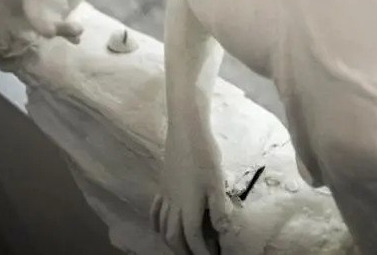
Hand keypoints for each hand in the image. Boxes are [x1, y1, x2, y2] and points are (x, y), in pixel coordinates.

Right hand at [17, 0, 80, 42]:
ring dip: (68, 33)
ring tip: (78, 37)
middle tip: (78, 29)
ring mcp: (50, 15)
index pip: (37, 20)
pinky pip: (65, 25)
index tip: (51, 32)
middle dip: (62, 31)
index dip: (43, 26)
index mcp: (31, 6)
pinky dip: (70, 33)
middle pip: (49, 27)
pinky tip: (77, 41)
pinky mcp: (59, 13)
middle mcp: (40, 14)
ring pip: (58, 29)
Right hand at [151, 134, 229, 254]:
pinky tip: (159, 228)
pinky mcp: (162, 186)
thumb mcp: (217, 182)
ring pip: (163, 227)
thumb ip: (218, 208)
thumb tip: (222, 231)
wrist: (187, 133)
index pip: (193, 238)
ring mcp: (165, 196)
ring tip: (181, 248)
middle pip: (174, 237)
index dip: (201, 251)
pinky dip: (156, 225)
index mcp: (189, 207)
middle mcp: (174, 205)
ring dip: (170, 242)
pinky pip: (155, 211)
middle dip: (184, 251)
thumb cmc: (205, 156)